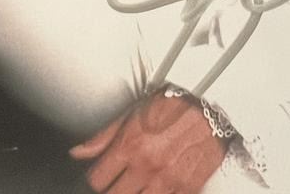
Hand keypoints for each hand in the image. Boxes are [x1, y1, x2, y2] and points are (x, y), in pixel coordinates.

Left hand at [69, 92, 228, 193]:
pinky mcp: (187, 189)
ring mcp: (167, 181)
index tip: (101, 175)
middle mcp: (147, 166)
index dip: (96, 179)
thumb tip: (77, 153)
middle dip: (112, 190)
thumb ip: (104, 136)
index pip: (97, 180)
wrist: (212, 108)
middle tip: (118, 181)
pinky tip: (156, 186)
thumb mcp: (134, 112)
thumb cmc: (173, 105)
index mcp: (130, 145)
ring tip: (137, 184)